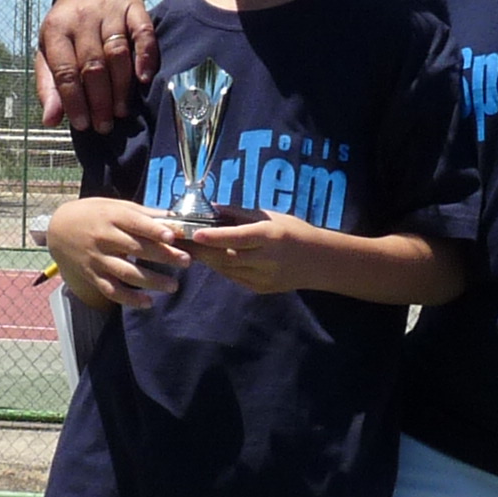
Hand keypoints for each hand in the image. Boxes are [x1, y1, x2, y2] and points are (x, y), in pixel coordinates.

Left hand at [37, 0, 154, 131]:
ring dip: (120, 86)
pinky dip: (145, 57)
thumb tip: (51, 120)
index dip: (74, 101)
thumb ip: (49, 86)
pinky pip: (143, 33)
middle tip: (104, 125)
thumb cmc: (68, 30)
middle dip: (99, 100)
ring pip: (117, 53)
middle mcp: (81, 17)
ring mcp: (109, 10)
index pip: (64, 71)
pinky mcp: (133, 7)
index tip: (83, 125)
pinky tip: (144, 79)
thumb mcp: (48, 53)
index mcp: (55, 29)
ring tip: (120, 111)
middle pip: (92, 65)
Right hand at [46, 198, 188, 310]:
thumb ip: (143, 213)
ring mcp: (97, 259)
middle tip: (186, 260)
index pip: (134, 223)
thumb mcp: (114, 206)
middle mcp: (103, 238)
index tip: (173, 237)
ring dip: (151, 281)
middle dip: (162, 256)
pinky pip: (111, 290)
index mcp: (110, 217)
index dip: (154, 230)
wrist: (58, 229)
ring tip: (173, 286)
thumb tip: (173, 217)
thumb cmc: (93, 214)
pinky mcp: (92, 276)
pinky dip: (129, 299)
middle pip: (135, 249)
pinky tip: (148, 303)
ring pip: (126, 273)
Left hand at [179, 212, 326, 295]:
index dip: (214, 237)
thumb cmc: (293, 231)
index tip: (194, 233)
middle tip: (177, 240)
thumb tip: (210, 208)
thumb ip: (239, 214)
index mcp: (270, 238)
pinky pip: (233, 277)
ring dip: (206, 258)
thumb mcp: (270, 217)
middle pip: (226, 256)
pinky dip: (219, 266)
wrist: (320, 262)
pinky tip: (208, 257)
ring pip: (226, 269)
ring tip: (187, 247)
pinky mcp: (259, 289)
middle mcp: (266, 260)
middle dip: (200, 249)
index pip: (237, 238)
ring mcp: (263, 278)